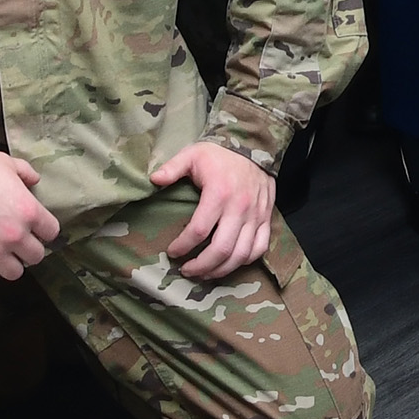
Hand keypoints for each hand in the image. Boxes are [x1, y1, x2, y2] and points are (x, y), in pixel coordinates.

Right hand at [0, 147, 59, 287]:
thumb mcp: (6, 163)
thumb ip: (26, 173)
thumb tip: (35, 181)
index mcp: (28, 210)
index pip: (52, 232)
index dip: (44, 230)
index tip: (36, 228)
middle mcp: (14, 234)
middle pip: (36, 256)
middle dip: (29, 249)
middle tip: (18, 242)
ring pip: (14, 273)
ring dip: (9, 264)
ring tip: (1, 255)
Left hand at [149, 139, 276, 281]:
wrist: (254, 145)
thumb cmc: (219, 153)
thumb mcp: (192, 154)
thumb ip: (172, 168)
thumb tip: (152, 180)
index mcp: (219, 193)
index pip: (199, 230)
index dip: (183, 246)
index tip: (172, 252)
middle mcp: (240, 208)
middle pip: (221, 249)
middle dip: (201, 266)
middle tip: (186, 270)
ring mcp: (256, 215)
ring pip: (241, 254)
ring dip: (221, 270)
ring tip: (205, 273)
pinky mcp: (266, 218)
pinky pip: (259, 248)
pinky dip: (245, 260)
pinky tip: (230, 263)